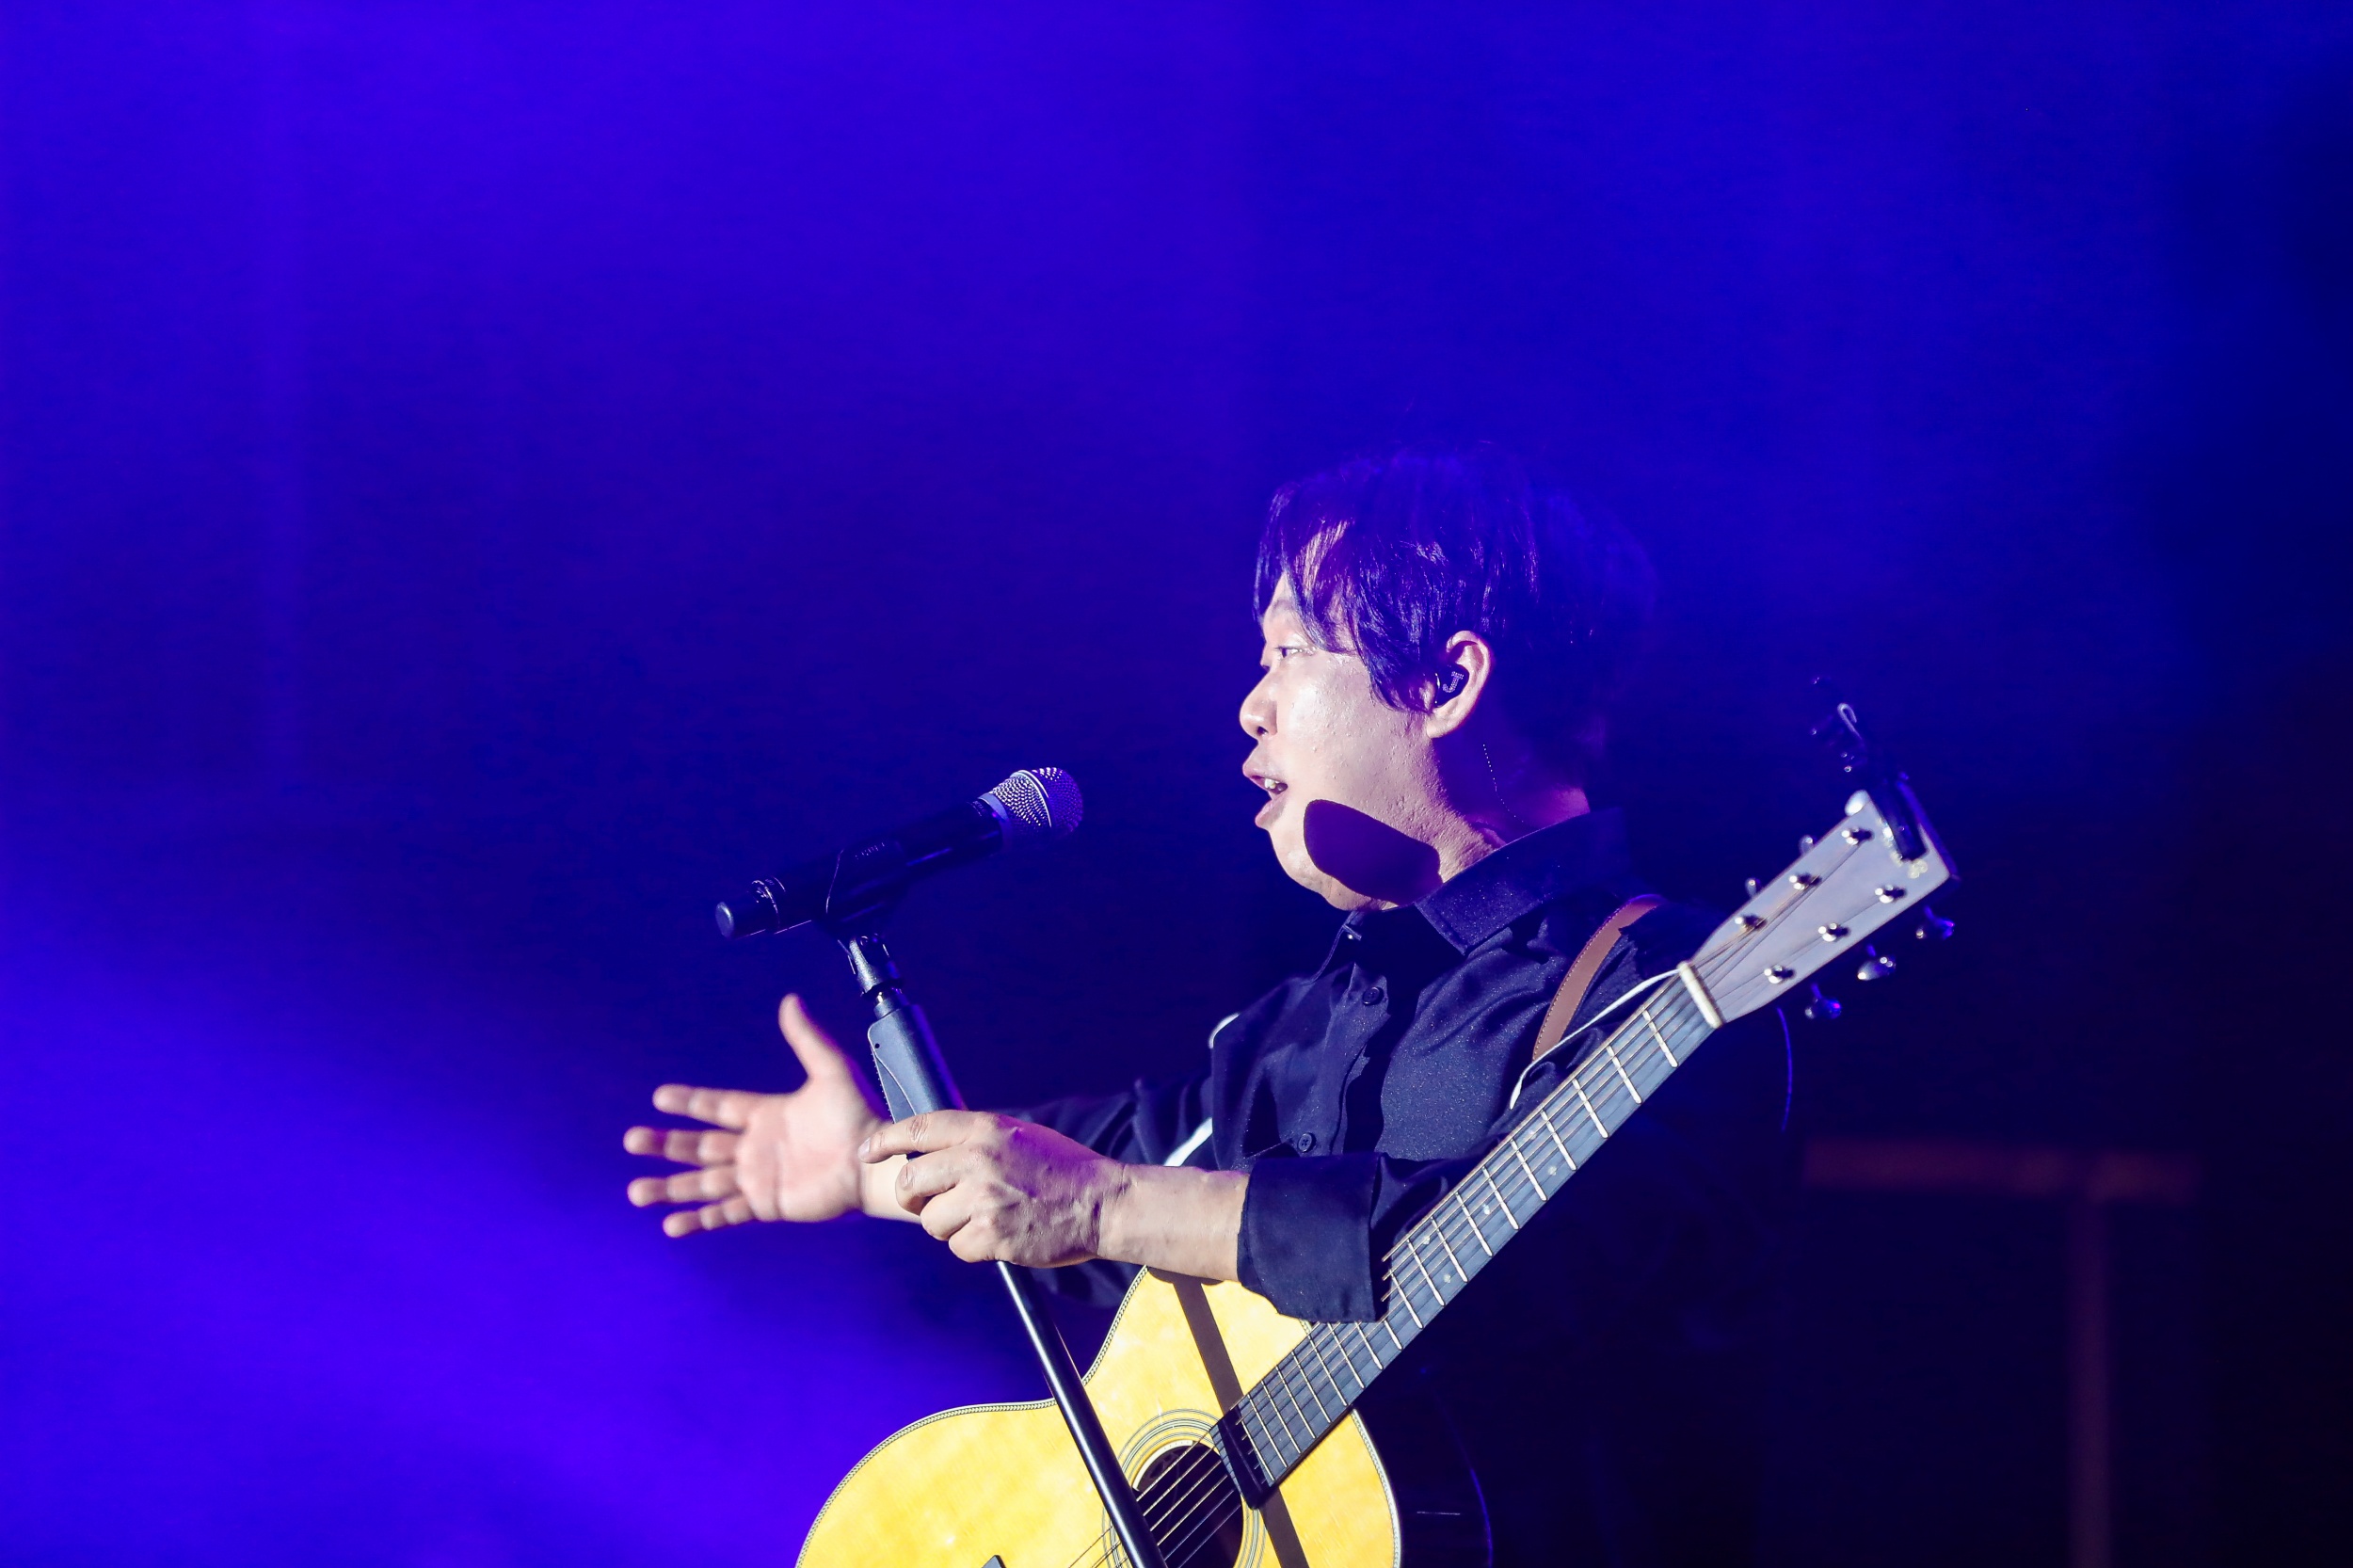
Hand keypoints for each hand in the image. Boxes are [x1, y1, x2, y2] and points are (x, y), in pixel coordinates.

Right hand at [624, 995, 886, 1235]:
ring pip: (703, 1183)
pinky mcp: (766, 1204)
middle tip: (631, 1141)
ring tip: (637, 1192)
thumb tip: (790, 1000)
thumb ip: (806, 1039)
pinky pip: (726, 1214)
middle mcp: (754, 1147)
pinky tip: (671, 1226)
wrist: (874, 1160)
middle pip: (699, 1146)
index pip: (717, 1107)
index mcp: (765, 1114)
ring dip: (670, 1188)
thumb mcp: (831, 1071)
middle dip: (665, 1145)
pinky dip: (699, 1220)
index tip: (659, 1097)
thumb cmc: (858, 1116)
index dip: (688, 1102)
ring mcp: (758, 1178)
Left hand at [858, 1111, 1126, 1266]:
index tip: (867, 1152)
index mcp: (984, 1130)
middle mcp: (978, 1160)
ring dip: (949, 1226)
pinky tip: (998, 1236)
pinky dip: (972, 1247)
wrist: (1101, 1202)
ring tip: (981, 1219)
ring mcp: (984, 1199)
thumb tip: (930, 1150)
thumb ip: (974, 1139)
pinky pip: (957, 1246)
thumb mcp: (1017, 1135)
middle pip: (911, 1181)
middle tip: (930, 1203)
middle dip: (914, 1197)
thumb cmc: (1061, 1169)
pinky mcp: (992, 1235)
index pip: (917, 1128)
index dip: (885, 1141)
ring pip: (931, 1220)